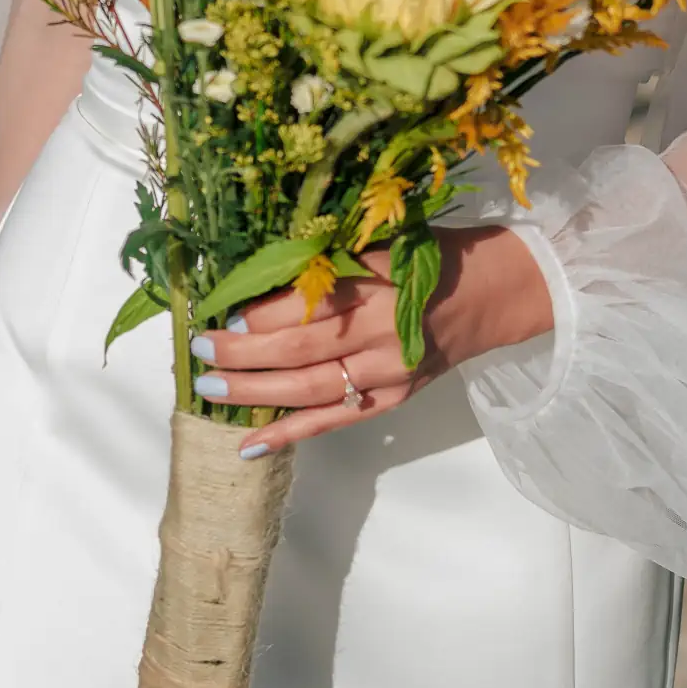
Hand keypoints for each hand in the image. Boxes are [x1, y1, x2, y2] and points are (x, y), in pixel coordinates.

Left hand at [191, 227, 553, 458]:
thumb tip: (254, 278)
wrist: (487, 295)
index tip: (220, 313)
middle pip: (300, 350)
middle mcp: (381, 334)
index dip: (260, 314)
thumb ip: (327, 261)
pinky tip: (248, 445)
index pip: (307, 305)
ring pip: (309, 391)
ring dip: (254, 393)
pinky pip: (332, 422)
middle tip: (198, 351)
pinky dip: (288, 435)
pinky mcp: (390, 401)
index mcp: (378, 285)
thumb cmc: (424, 257)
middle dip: (243, 354)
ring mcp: (386, 374)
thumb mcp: (378, 242)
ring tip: (210, 389)